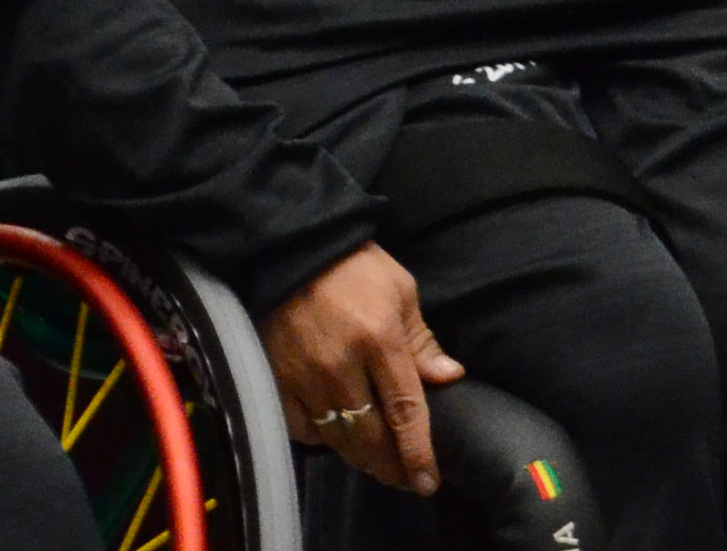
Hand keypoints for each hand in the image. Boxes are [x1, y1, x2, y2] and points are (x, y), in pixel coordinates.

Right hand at [264, 242, 461, 495]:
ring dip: (362, 459)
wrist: (287, 243)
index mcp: (379, 340)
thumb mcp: (399, 288)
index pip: (406, 412)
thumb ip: (421, 338)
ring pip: (338, 440)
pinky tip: (336, 437)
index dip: (419, 453)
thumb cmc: (353, 263)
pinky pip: (302, 429)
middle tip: (406, 480)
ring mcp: (304, 377)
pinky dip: (322, 439)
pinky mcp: (276, 379)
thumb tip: (450, 377)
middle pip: (371, 438)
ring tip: (378, 465)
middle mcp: (341, 366)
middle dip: (392, 467)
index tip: (428, 483)